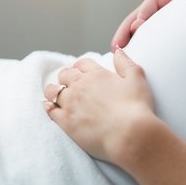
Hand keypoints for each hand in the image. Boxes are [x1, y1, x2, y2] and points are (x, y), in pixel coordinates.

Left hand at [43, 48, 158, 166]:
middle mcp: (80, 86)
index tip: (82, 71)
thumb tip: (118, 50)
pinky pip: (50, 110)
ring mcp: (70, 104)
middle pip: (65, 75)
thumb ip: (126, 63)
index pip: (82, 64)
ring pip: (53, 91)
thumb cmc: (136, 107)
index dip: (82, 67)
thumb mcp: (137, 79)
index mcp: (97, 75)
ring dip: (54, 90)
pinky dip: (48, 107)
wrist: (129, 134)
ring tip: (57, 94)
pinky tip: (50, 107)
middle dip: (67, 77)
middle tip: (70, 82)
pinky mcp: (65, 122)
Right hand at [111, 0, 185, 48]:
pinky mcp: (182, 16)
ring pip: (149, 17)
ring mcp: (178, 3)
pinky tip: (137, 50)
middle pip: (149, 6)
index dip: (150, 9)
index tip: (141, 25)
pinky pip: (161, 25)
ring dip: (132, 32)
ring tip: (118, 48)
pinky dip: (147, 35)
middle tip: (118, 42)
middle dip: (131, 23)